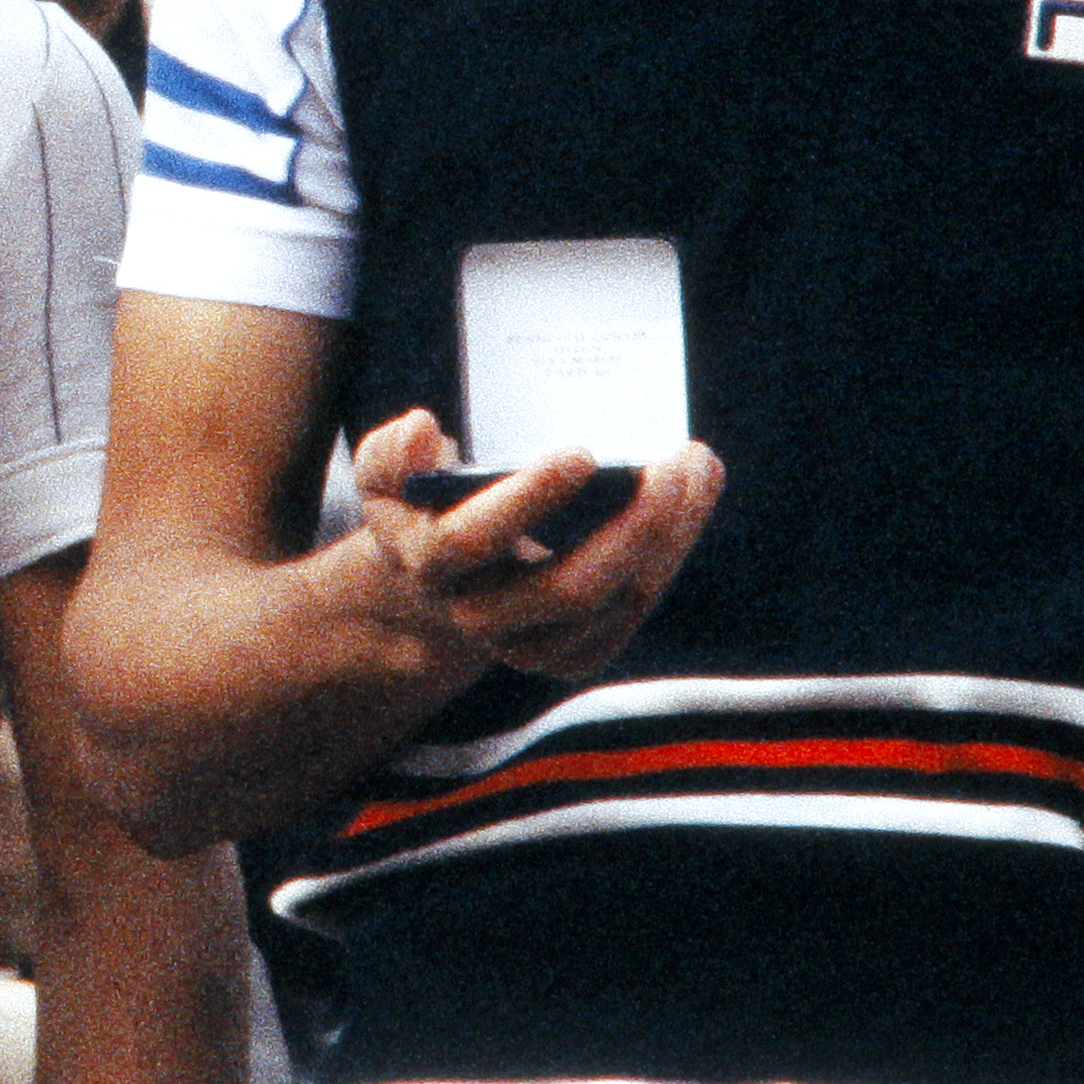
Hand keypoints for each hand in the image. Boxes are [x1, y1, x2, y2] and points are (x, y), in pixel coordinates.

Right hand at [338, 412, 723, 686]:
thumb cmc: (424, 511)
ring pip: (616, 600)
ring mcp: (531, 644)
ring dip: (670, 534)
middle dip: (634, 525)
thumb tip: (421, 429)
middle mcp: (480, 617)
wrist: (436, 592)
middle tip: (677, 461)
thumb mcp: (386, 477)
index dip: (526, 499)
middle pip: (569, 587)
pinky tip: (693, 499)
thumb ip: (389, 454)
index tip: (581, 452)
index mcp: (430, 565)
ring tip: (697, 466)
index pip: (471, 541)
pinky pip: (634, 609)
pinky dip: (672, 553)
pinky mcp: (573, 655)